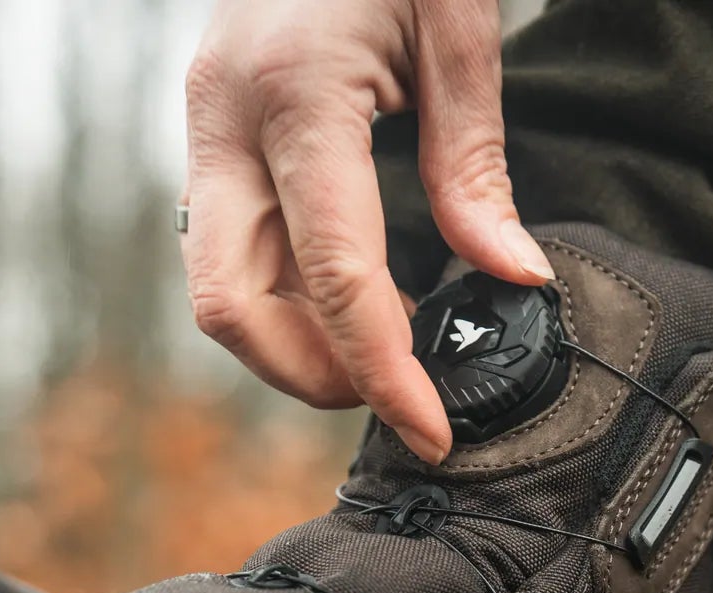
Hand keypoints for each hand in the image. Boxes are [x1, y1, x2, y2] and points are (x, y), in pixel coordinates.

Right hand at [180, 0, 551, 463]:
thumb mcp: (458, 25)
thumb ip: (474, 164)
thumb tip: (509, 278)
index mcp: (292, 92)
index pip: (336, 275)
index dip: (383, 373)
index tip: (432, 431)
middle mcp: (223, 120)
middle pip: (232, 307)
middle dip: (312, 373)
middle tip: (398, 391)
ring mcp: (203, 128)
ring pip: (219, 288)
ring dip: (296, 342)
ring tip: (385, 348)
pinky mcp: (210, 133)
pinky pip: (229, 248)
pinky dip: (286, 295)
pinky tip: (352, 295)